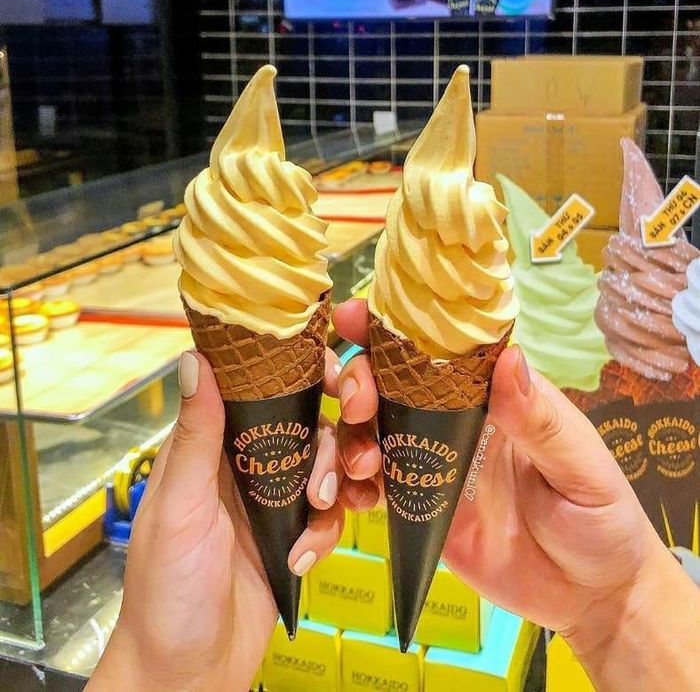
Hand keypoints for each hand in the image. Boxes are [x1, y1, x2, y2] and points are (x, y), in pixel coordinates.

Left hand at [89, 350, 344, 691]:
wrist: (190, 672)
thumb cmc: (167, 589)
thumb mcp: (180, 507)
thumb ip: (196, 436)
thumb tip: (196, 359)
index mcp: (212, 446)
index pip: (262, 390)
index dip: (302, 376)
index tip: (339, 379)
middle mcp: (245, 465)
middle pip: (308, 426)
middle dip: (333, 443)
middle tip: (347, 465)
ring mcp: (273, 501)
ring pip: (326, 467)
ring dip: (335, 485)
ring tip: (320, 510)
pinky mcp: (294, 534)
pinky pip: (329, 514)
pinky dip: (327, 531)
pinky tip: (305, 557)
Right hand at [333, 299, 699, 690]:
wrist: (586, 594)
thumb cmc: (599, 519)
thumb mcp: (581, 468)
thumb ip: (540, 421)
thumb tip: (508, 357)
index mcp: (492, 395)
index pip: (439, 348)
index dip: (394, 328)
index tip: (353, 318)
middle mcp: (453, 419)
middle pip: (390, 382)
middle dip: (359, 381)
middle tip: (358, 404)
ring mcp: (430, 461)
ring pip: (371, 430)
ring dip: (350, 436)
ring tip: (363, 464)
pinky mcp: (417, 505)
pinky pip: (374, 486)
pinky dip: (353, 486)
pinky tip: (356, 499)